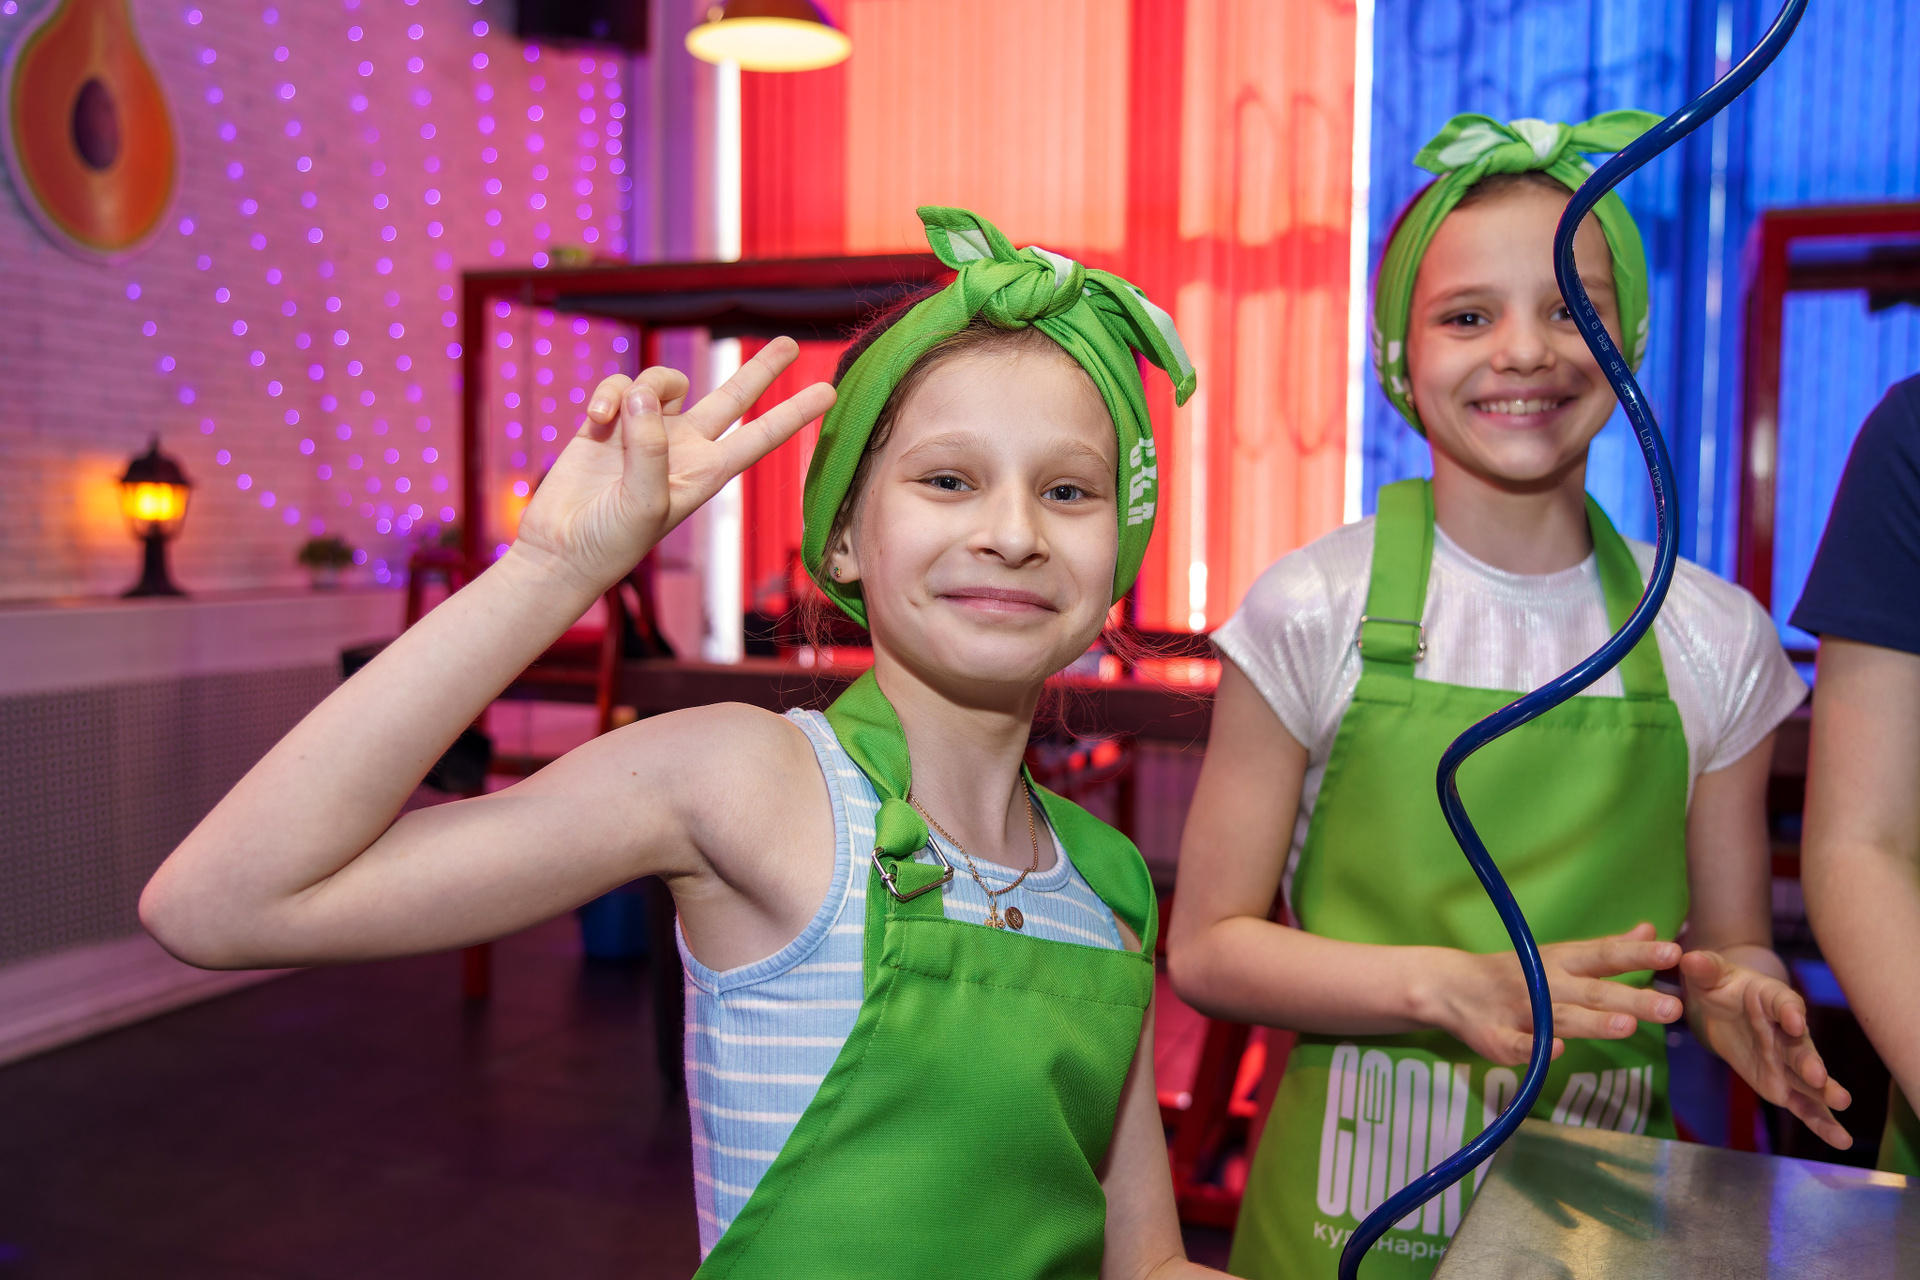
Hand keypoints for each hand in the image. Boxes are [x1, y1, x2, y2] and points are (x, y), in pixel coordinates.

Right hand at [511, 336, 835, 593]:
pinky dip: (606, 395)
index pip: (760, 437)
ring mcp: (646, 432)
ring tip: (612, 417)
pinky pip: (618, 387)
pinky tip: (593, 420)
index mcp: (706, 472)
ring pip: (664, 382)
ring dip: (642, 386)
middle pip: (731, 398)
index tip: (829, 393)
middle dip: (760, 371)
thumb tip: (643, 395)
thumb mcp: (644, 503)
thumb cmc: (612, 541)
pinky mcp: (608, 424)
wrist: (561, 551)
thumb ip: (650, 448)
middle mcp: (683, 447)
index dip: (793, 414)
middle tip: (789, 343)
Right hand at [1419, 923, 1682, 1065]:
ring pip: (1561, 1018)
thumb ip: (1609, 949)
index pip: (1606, 955)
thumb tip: (1651, 929)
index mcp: (1562, 962)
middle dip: (1632, 999)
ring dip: (1593, 1022)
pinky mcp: (1498, 1039)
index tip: (1674, 952)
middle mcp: (1546, 984)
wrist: (1451, 986)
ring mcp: (1521, 1011)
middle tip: (1672, 1007)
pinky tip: (1554, 1050)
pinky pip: (1517, 1045)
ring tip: (1626, 1026)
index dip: (1639, 955)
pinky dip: (1534, 1047)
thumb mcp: (1563, 955)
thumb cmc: (1518, 973)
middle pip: (1594, 992)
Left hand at [1680, 948, 1852, 1147]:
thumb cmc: (1721, 984)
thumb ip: (1703, 968)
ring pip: (1808, 1080)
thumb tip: (1691, 958)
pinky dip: (1821, 1122)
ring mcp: (1787, 1062)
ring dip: (1824, 1092)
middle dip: (1809, 1061)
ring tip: (1841, 1104)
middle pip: (1800, 1047)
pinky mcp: (1782, 1086)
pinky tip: (1840, 1140)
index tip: (1793, 1020)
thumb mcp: (1709, 974)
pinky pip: (1803, 1105)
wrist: (1722, 1006)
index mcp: (1772, 999)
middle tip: (1818, 1076)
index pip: (1784, 1003)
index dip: (1789, 1011)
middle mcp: (1787, 1032)